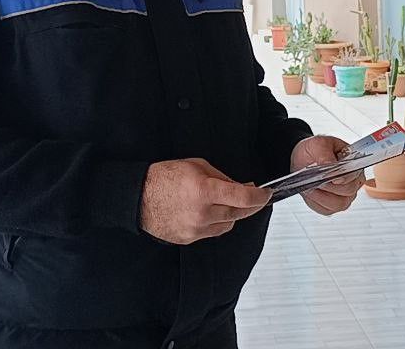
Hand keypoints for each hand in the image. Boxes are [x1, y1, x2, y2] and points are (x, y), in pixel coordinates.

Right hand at [140, 158, 270, 244]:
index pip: (244, 199)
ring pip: (228, 224)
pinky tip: (209, 212)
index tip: (266, 193)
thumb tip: (242, 187)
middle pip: (240, 214)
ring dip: (232, 214)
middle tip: (253, 196)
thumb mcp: (196, 166)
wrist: (137, 198)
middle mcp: (203, 213)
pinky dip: (217, 222)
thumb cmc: (163, 177)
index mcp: (205, 191)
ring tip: (223, 202)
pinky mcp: (189, 239)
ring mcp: (196, 229)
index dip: (260, 197)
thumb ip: (222, 178)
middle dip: (250, 205)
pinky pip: (213, 232)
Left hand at [290, 135, 363, 215]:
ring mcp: (344, 196)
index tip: (334, 178)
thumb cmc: (315, 150)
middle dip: (330, 186)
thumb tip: (330, 165)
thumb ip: (325, 154)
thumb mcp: (319, 144)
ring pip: (338, 204)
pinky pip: (326, 210)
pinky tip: (310, 193)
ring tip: (310, 187)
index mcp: (354, 164)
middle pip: (348, 191)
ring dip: (322, 196)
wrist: (303, 158)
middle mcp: (353, 182)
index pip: (355, 175)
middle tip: (316, 180)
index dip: (345, 177)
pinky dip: (316, 203)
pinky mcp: (331, 206)